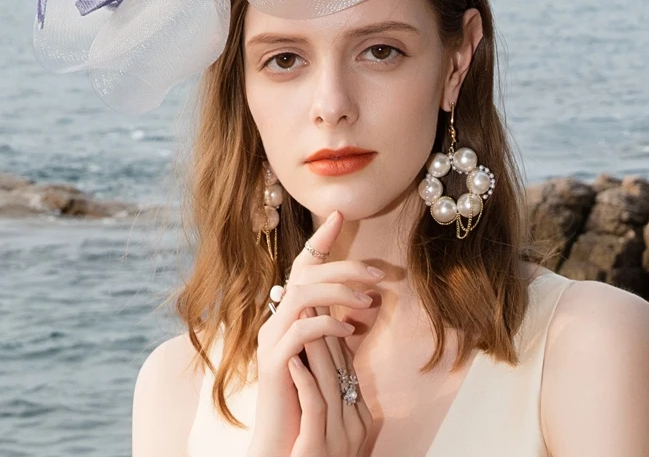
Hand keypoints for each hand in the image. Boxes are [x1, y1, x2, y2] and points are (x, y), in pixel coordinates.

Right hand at [247, 210, 383, 456]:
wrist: (286, 438)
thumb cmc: (310, 395)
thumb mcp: (331, 353)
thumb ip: (342, 324)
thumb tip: (369, 300)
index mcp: (289, 313)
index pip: (304, 265)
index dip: (320, 238)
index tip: (339, 214)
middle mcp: (276, 318)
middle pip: (304, 274)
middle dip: (341, 266)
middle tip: (375, 272)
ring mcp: (272, 338)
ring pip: (300, 294)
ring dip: (337, 292)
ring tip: (367, 300)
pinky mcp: (274, 361)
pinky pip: (300, 330)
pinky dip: (327, 324)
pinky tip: (349, 331)